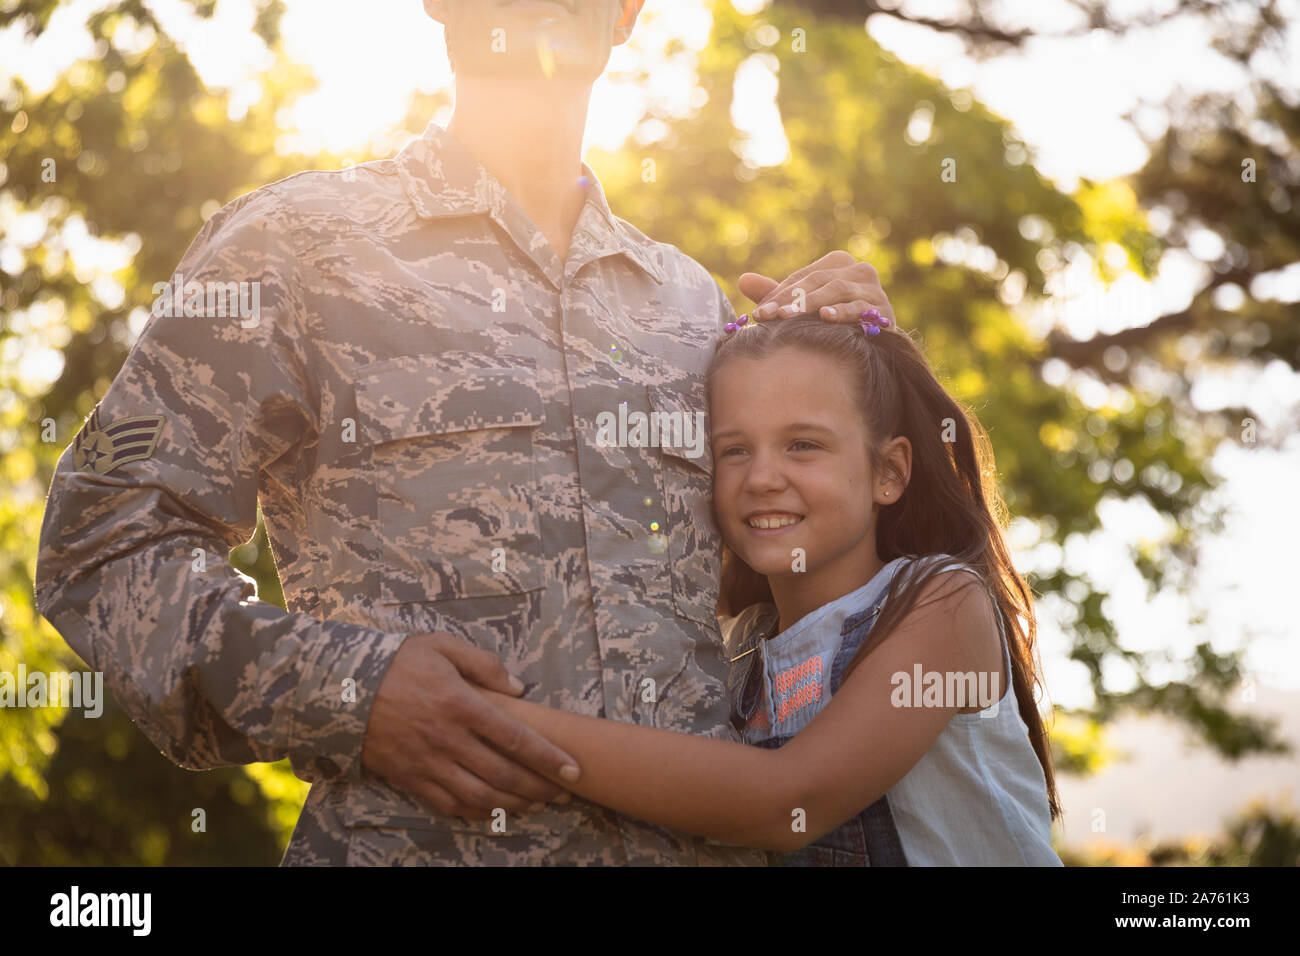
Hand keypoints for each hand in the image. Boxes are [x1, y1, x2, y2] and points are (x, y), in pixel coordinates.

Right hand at [361, 632, 579, 819]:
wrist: (342, 688)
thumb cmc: (398, 663)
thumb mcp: (442, 646)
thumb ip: (484, 664)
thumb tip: (520, 688)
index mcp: (461, 704)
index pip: (516, 738)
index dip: (548, 758)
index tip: (573, 770)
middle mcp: (448, 739)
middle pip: (504, 774)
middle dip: (539, 787)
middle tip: (562, 793)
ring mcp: (428, 762)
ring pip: (479, 795)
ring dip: (513, 805)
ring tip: (536, 805)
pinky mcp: (410, 777)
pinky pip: (448, 803)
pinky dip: (475, 812)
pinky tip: (494, 811)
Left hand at [738, 250, 893, 324]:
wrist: (874, 347)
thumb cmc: (833, 323)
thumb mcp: (803, 307)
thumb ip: (777, 294)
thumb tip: (743, 279)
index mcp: (838, 263)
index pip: (803, 277)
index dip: (778, 294)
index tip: (757, 314)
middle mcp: (859, 269)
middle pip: (818, 281)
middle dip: (791, 300)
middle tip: (767, 317)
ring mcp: (874, 288)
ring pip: (838, 290)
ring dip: (812, 303)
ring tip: (789, 316)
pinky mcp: (883, 309)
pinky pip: (861, 307)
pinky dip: (843, 311)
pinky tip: (825, 317)